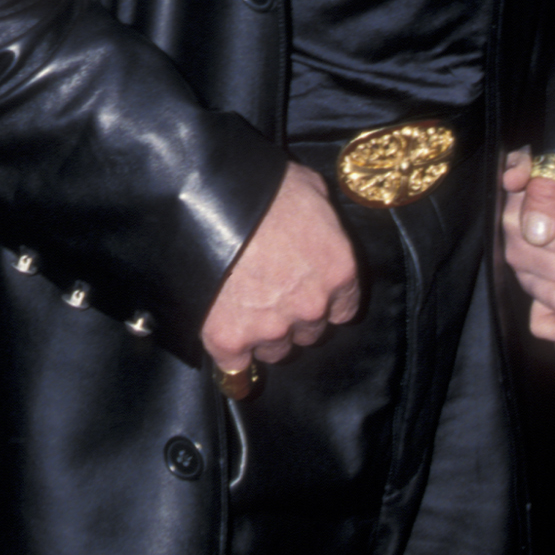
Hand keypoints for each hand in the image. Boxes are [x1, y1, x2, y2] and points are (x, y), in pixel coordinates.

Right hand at [201, 162, 358, 371]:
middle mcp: (312, 307)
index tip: (306, 292)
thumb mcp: (311, 190)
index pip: (343, 310)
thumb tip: (321, 223)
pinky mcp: (231, 339)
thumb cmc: (264, 187)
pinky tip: (228, 346)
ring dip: (263, 335)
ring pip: (275, 350)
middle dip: (293, 317)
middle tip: (269, 293)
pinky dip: (231, 359)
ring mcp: (272, 327)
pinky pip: (236, 368)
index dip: (323, 301)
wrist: (211, 198)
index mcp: (339, 272)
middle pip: (309, 332)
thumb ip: (324, 220)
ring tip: (243, 308)